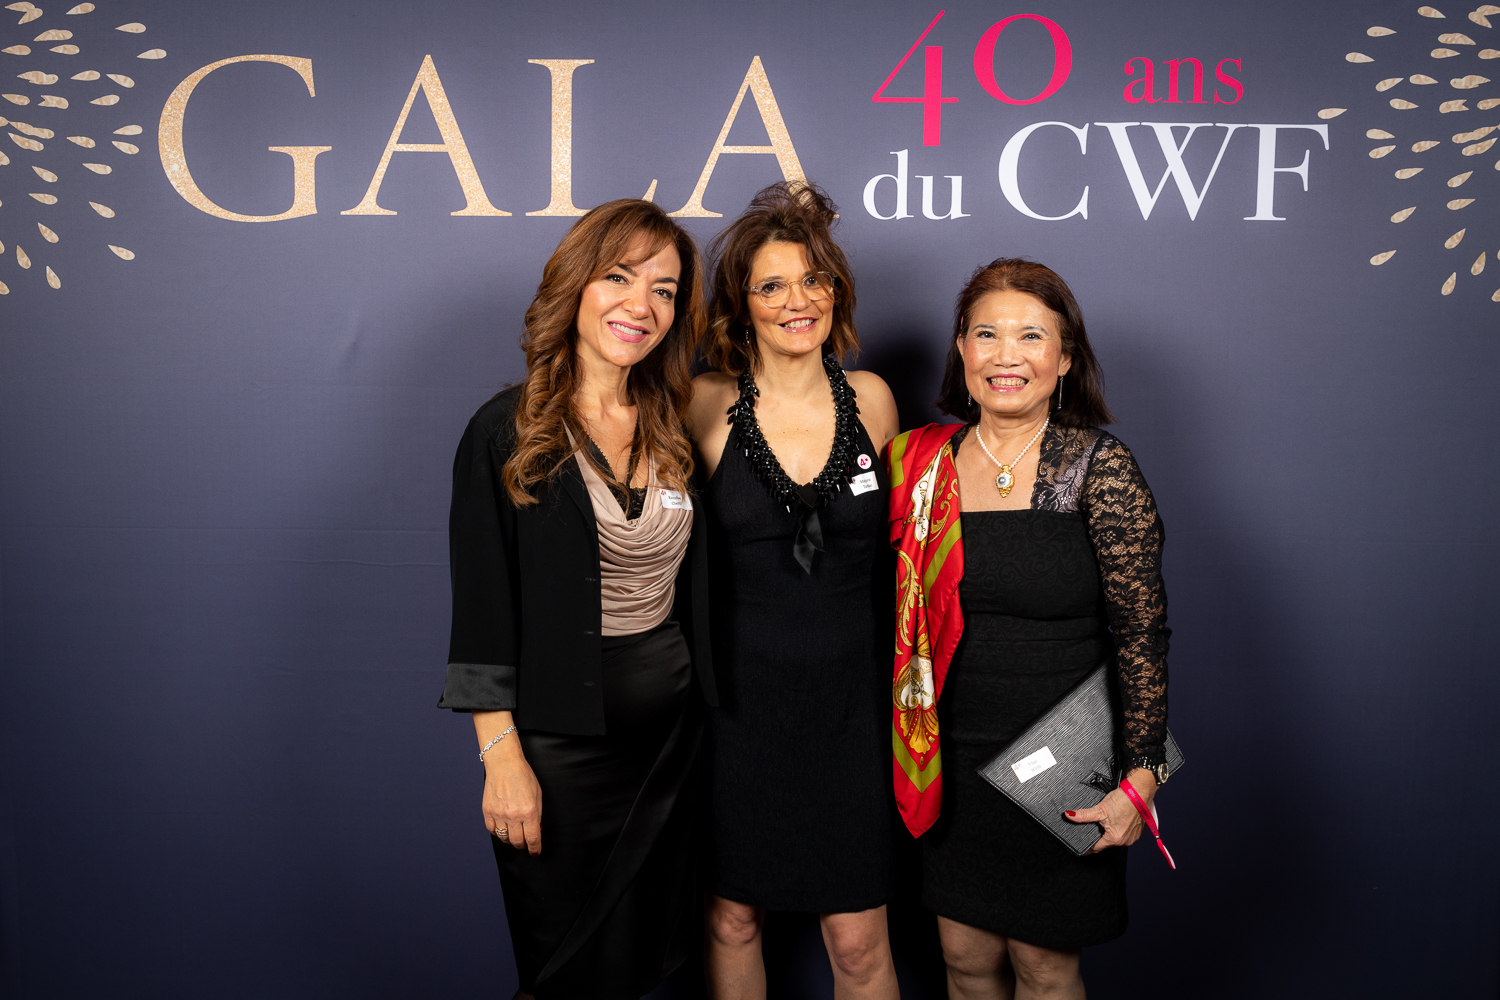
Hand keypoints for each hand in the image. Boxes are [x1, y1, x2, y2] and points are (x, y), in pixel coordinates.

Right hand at [481, 737, 541, 855]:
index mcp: (529, 811)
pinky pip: (492, 830)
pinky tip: (502, 827)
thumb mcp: (537, 794)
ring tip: (514, 835)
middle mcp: (513, 815)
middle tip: (525, 843)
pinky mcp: (487, 811)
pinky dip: (498, 832)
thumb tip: (536, 830)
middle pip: (517, 841)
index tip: (535, 852)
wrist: (504, 764)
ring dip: (510, 840)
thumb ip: (537, 814)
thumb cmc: (523, 776)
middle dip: (523, 845)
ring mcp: (499, 814)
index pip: (533, 838)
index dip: (535, 848)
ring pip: (504, 838)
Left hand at [1064, 768, 1156, 853]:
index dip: (1088, 848)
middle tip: (1093, 827)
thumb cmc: (1123, 800)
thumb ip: (1084, 815)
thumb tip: (1070, 816)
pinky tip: (1116, 820)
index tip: (1082, 848)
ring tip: (1106, 822)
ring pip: (1116, 838)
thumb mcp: (1100, 809)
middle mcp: (1125, 841)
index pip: (1096, 848)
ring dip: (1110, 833)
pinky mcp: (1138, 831)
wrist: (1140, 792)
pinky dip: (1119, 829)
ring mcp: (1133, 837)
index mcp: (1115, 839)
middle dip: (1099, 837)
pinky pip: (1125, 834)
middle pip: (1106, 843)